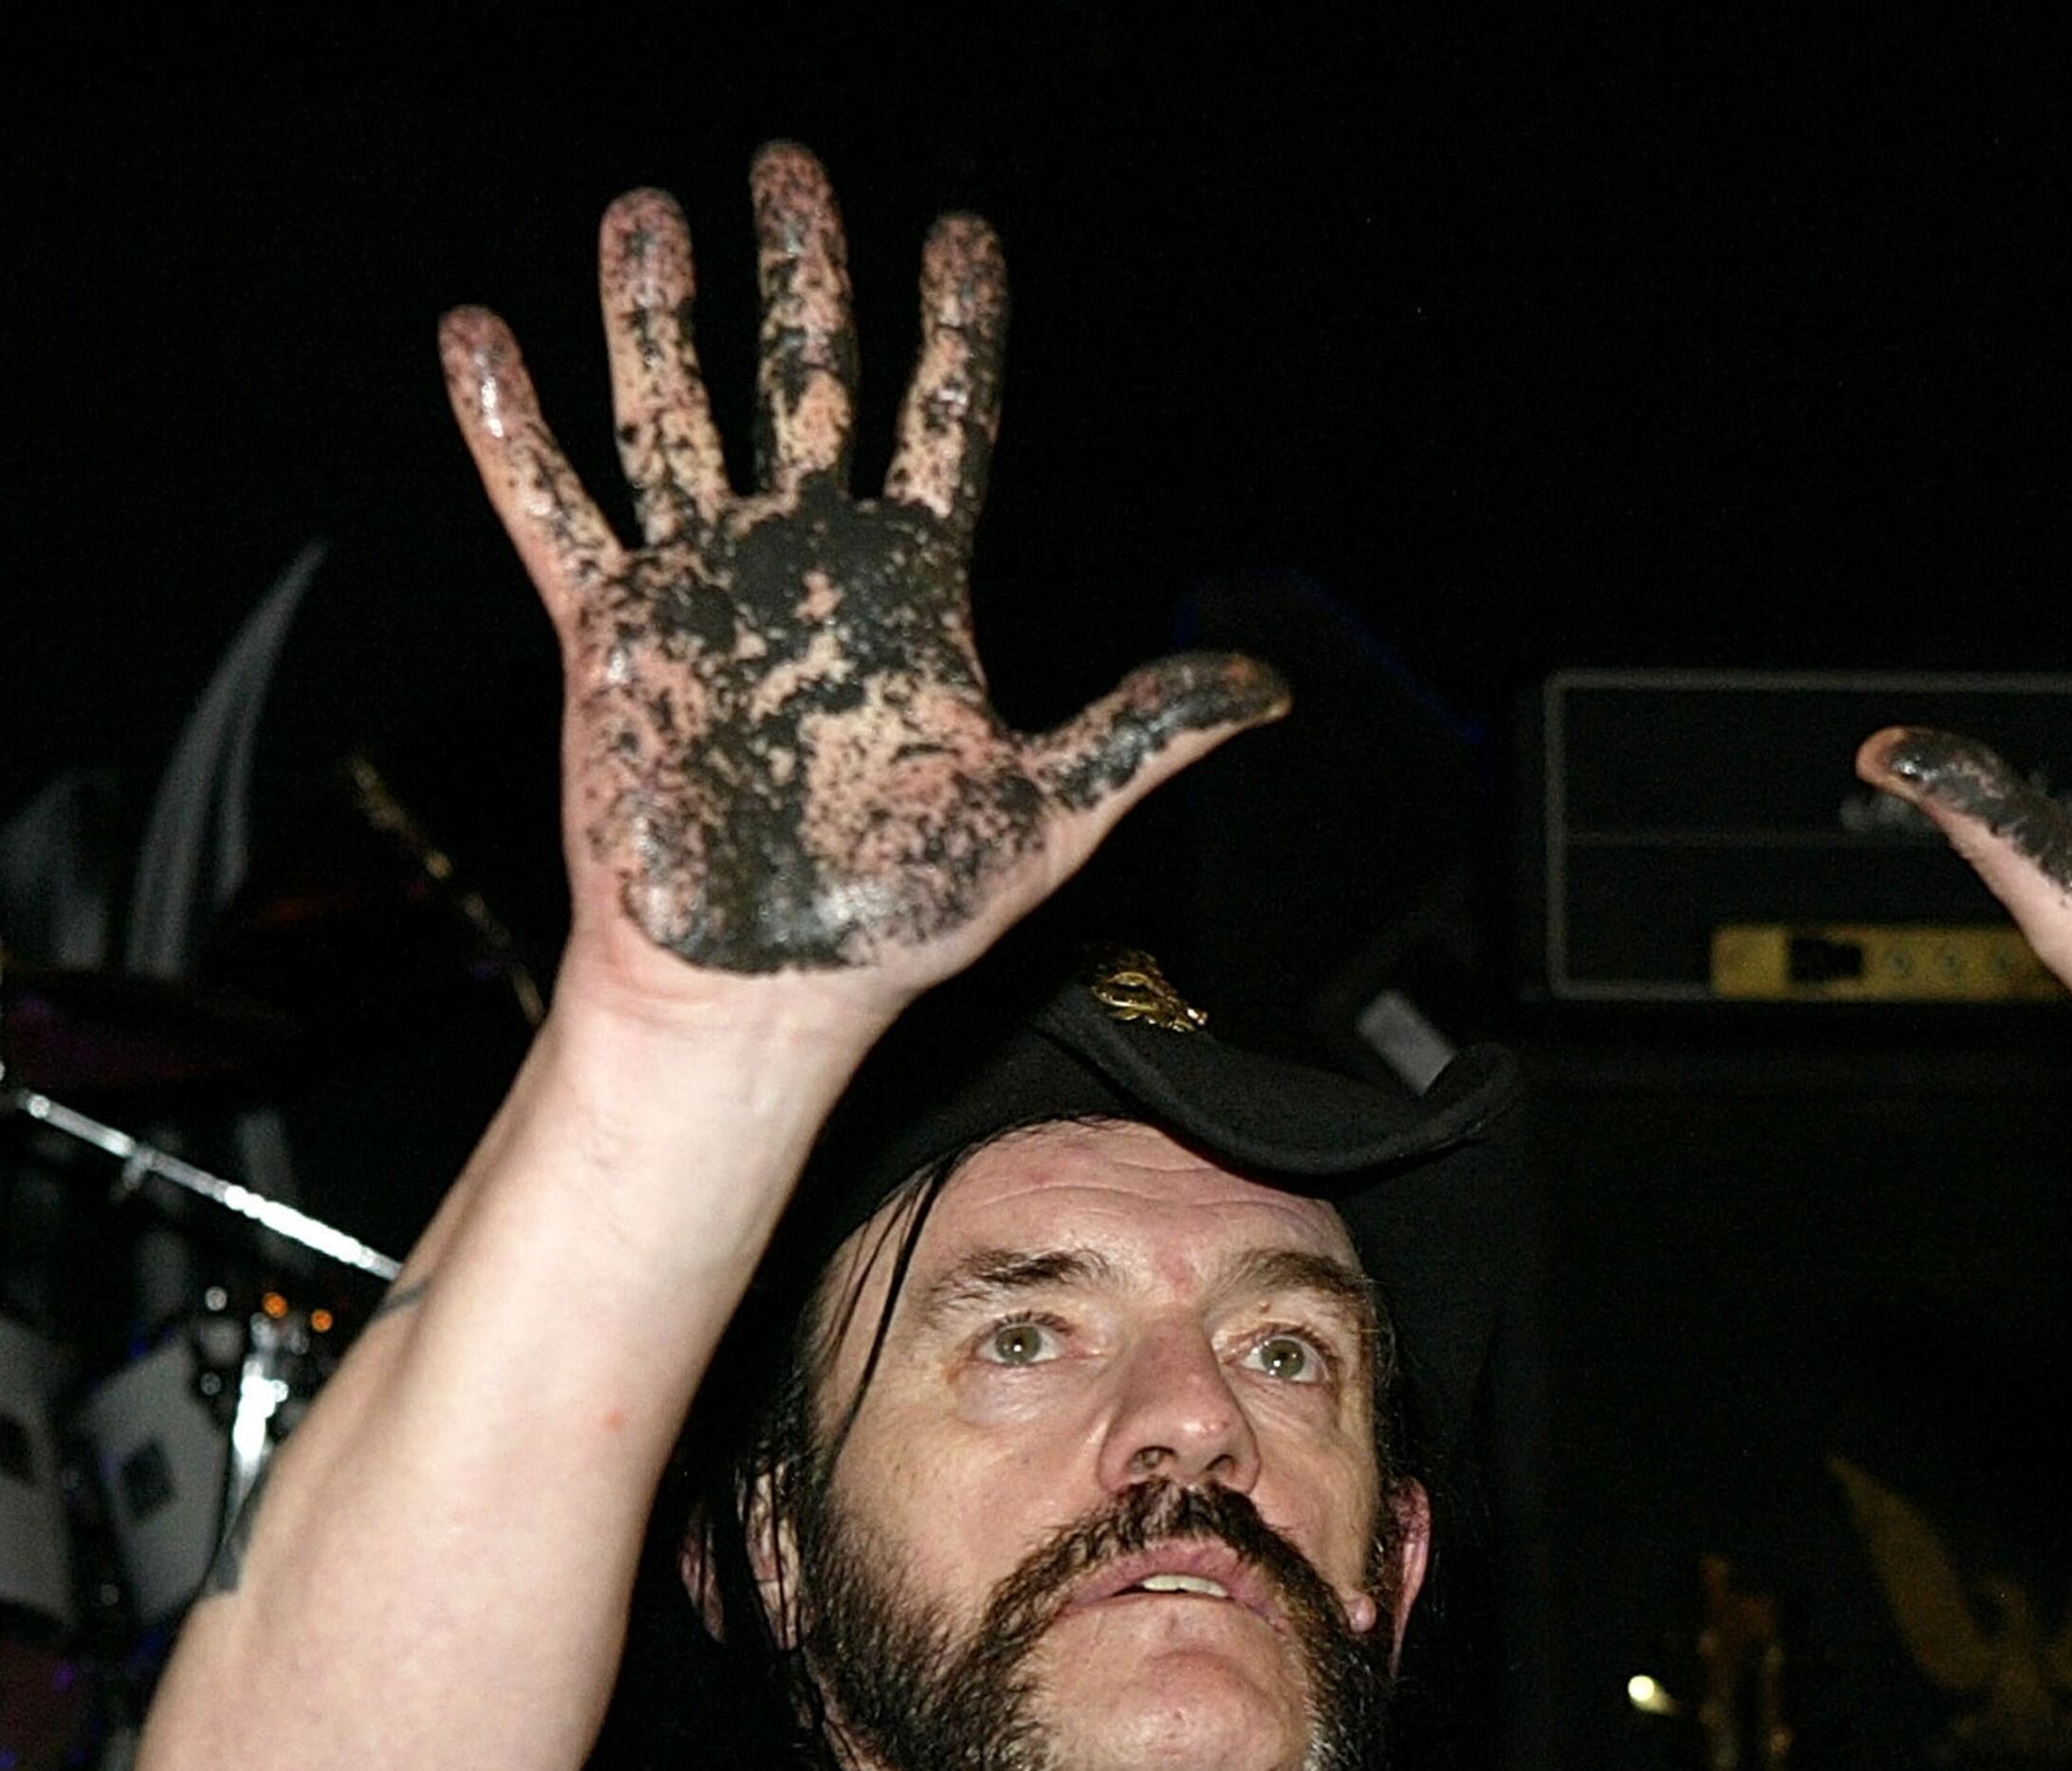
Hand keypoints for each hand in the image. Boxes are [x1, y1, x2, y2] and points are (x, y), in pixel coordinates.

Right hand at [438, 142, 1282, 1009]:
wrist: (766, 988)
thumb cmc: (901, 917)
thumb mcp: (1051, 813)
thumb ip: (1146, 731)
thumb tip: (1275, 693)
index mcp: (913, 588)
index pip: (944, 421)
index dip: (956, 327)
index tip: (963, 235)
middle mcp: (806, 565)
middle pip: (806, 379)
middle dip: (800, 273)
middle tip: (793, 165)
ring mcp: (703, 589)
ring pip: (671, 414)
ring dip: (655, 314)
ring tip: (651, 209)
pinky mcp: (609, 633)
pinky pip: (550, 507)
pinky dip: (509, 426)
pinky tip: (480, 333)